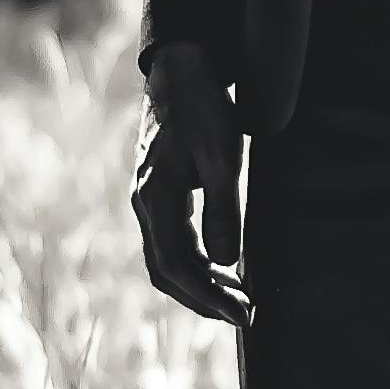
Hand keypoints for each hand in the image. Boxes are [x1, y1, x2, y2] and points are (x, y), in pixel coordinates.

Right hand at [131, 43, 250, 325]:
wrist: (181, 72)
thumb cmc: (204, 109)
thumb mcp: (222, 156)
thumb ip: (224, 209)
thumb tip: (227, 261)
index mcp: (155, 199)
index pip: (176, 266)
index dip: (208, 296)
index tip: (242, 315)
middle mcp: (145, 206)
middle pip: (167, 272)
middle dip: (204, 299)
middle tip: (244, 316)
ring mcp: (149, 201)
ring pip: (167, 260)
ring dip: (199, 285)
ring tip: (237, 300)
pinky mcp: (160, 195)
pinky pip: (171, 242)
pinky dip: (195, 265)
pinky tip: (222, 269)